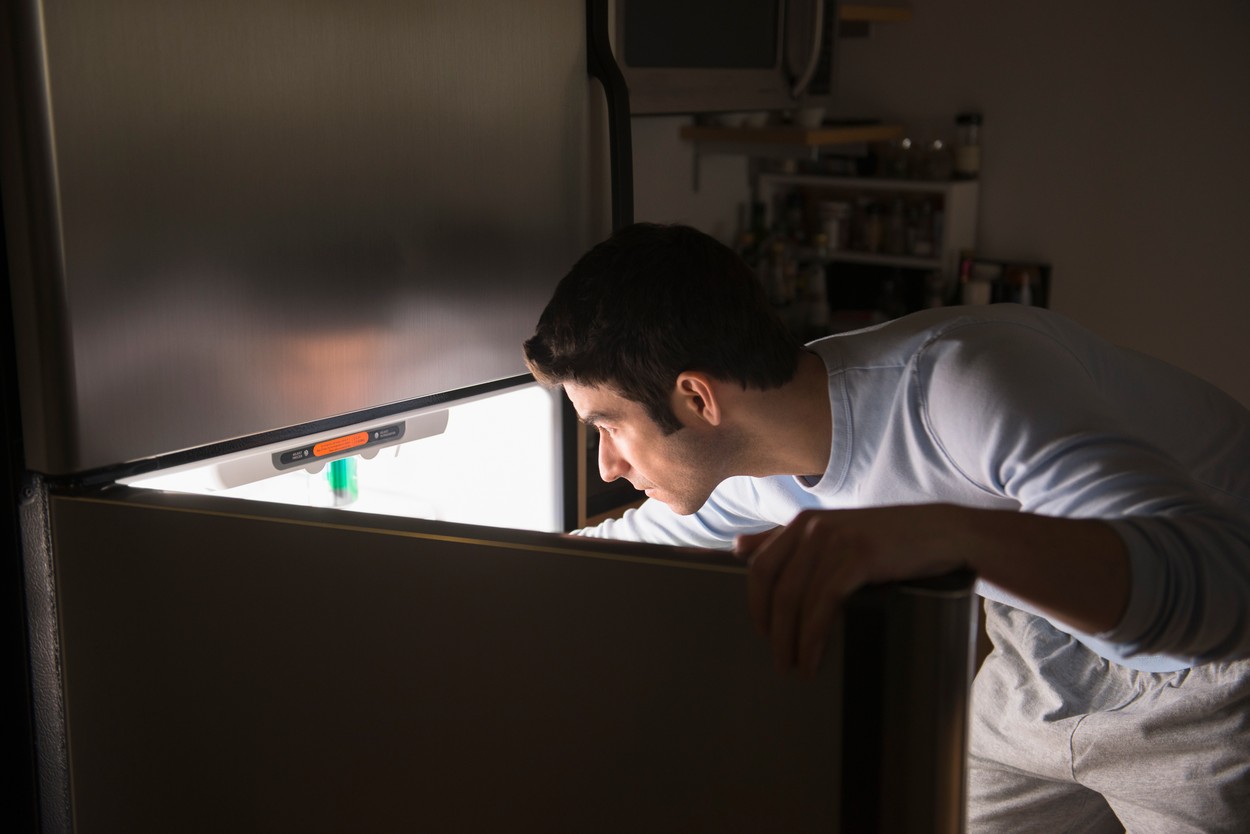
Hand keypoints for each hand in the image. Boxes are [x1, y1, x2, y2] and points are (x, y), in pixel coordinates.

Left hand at [735, 504, 973, 675]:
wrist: (941, 532)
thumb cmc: (886, 540)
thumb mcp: (832, 532)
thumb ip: (784, 538)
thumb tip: (738, 547)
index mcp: (803, 522)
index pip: (760, 566)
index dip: (755, 604)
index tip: (763, 634)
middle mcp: (813, 526)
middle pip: (774, 586)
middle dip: (772, 629)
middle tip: (779, 660)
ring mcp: (835, 540)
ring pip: (795, 598)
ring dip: (791, 640)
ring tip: (795, 668)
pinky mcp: (858, 556)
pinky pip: (823, 603)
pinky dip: (813, 636)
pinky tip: (814, 657)